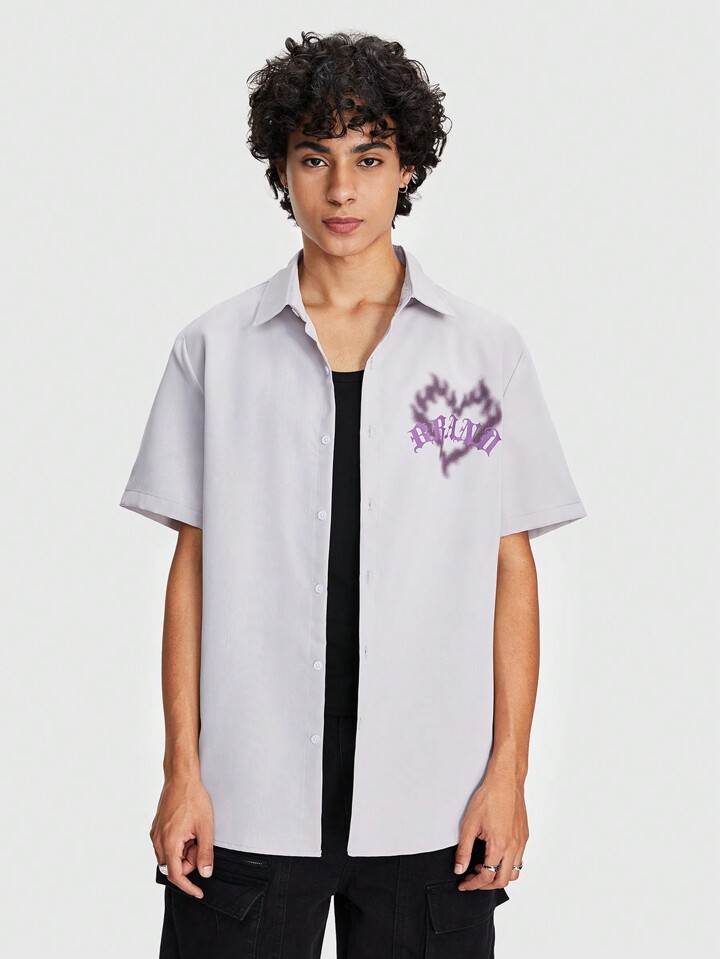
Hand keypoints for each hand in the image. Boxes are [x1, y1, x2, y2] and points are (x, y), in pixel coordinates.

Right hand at [150, 775, 214, 898]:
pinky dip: (178, 844)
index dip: (189, 887)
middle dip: (190, 861)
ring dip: (184, 852)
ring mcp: (155, 834)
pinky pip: (166, 845)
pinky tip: (188, 829)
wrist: (181, 778)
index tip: (199, 892)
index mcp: (169, 843)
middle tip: (201, 842)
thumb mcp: (206, 827)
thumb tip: (205, 873)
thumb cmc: (193, 799)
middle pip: (174, 866)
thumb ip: (205, 853)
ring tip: (195, 833)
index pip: (176, 876)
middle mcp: (158, 841)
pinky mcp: (156, 828)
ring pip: (170, 856)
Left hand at [454, 769, 528, 890]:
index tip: (463, 883)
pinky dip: (507, 864)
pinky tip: (495, 854)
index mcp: (499, 846)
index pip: (486, 876)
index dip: (473, 884)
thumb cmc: (488, 798)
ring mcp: (521, 842)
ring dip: (499, 876)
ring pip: (514, 872)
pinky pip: (519, 859)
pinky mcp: (524, 836)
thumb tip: (459, 869)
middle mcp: (513, 847)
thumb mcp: (469, 824)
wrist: (505, 781)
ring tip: (483, 867)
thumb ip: (464, 850)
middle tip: (473, 879)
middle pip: (503, 880)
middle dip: (486, 885)